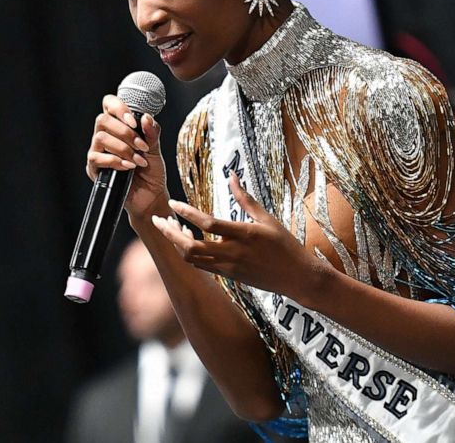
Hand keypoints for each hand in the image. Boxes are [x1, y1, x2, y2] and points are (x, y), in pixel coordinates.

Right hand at [86, 94, 167, 219]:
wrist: (150, 196)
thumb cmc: (151, 172)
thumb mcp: (156, 149)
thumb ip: (151, 132)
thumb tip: (145, 117)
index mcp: (118, 126)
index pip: (109, 104)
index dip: (118, 107)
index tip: (134, 121)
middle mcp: (105, 136)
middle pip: (102, 120)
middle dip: (125, 132)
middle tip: (142, 146)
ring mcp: (97, 151)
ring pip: (100, 137)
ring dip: (123, 148)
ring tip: (138, 160)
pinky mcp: (94, 168)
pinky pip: (97, 157)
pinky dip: (115, 161)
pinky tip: (129, 167)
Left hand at [152, 172, 330, 299]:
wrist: (297, 278)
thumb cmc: (285, 245)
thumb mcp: (267, 218)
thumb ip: (246, 199)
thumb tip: (232, 176)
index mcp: (243, 234)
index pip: (207, 223)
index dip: (186, 213)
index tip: (172, 203)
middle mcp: (232, 253)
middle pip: (190, 247)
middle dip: (169, 234)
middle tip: (158, 220)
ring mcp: (228, 267)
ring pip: (192, 258)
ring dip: (177, 243)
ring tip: (170, 227)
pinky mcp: (228, 276)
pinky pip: (201, 265)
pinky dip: (189, 253)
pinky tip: (187, 239)